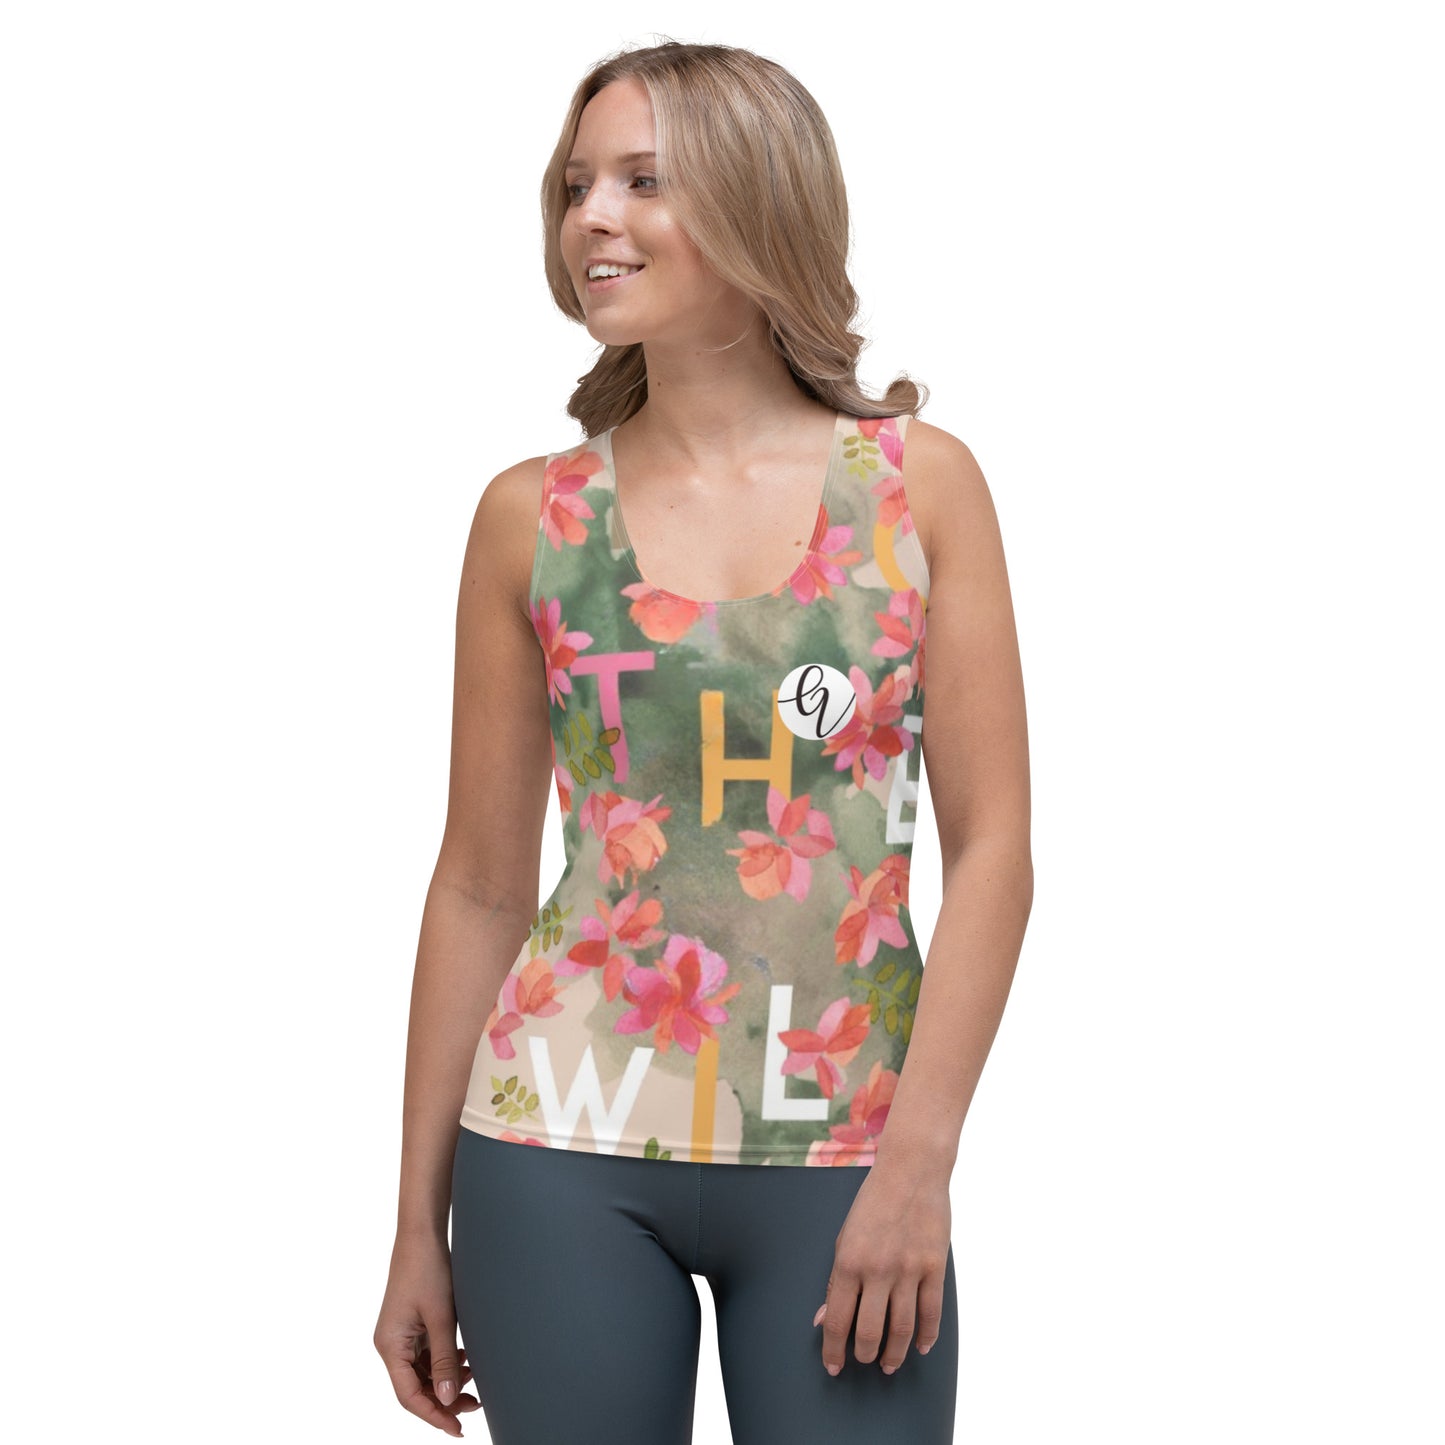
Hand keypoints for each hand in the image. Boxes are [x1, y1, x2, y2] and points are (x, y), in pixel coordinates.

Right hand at [374, 1232, 483, 1435]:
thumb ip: (444, 1359)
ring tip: (474, 1381)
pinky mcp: (411, 1326)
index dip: (433, 1415)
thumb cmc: (428, 1270)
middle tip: (474, 1405)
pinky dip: (444, 1362)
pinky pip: (425, 1355)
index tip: (457, 1428)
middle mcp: (391, 1344)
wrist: (422, 1235)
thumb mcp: (441, 1317)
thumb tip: (445, 1398)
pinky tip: (465, 1360)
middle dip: (443, 1399)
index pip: (409, 1396)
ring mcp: (400, 1335)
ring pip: (422, 1373)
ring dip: (445, 1380)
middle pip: (415, 1387)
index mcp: (390, 1346)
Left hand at [813, 1164, 950, 1375]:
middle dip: (864, 1354)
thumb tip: (823, 1318)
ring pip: (902, 1329)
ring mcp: (908, 1269)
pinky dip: (927, 1336)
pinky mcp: (934, 1266)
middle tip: (864, 1361)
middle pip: (870, 1331)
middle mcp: (877, 1269)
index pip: (837, 1319)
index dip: (833, 1349)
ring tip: (889, 1364)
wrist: (911, 1170)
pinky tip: (921, 1347)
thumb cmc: (873, 1202)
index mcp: (849, 1261)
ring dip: (895, 1354)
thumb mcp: (844, 1237)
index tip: (833, 1365)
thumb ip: (836, 1280)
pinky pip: (931, 1312)